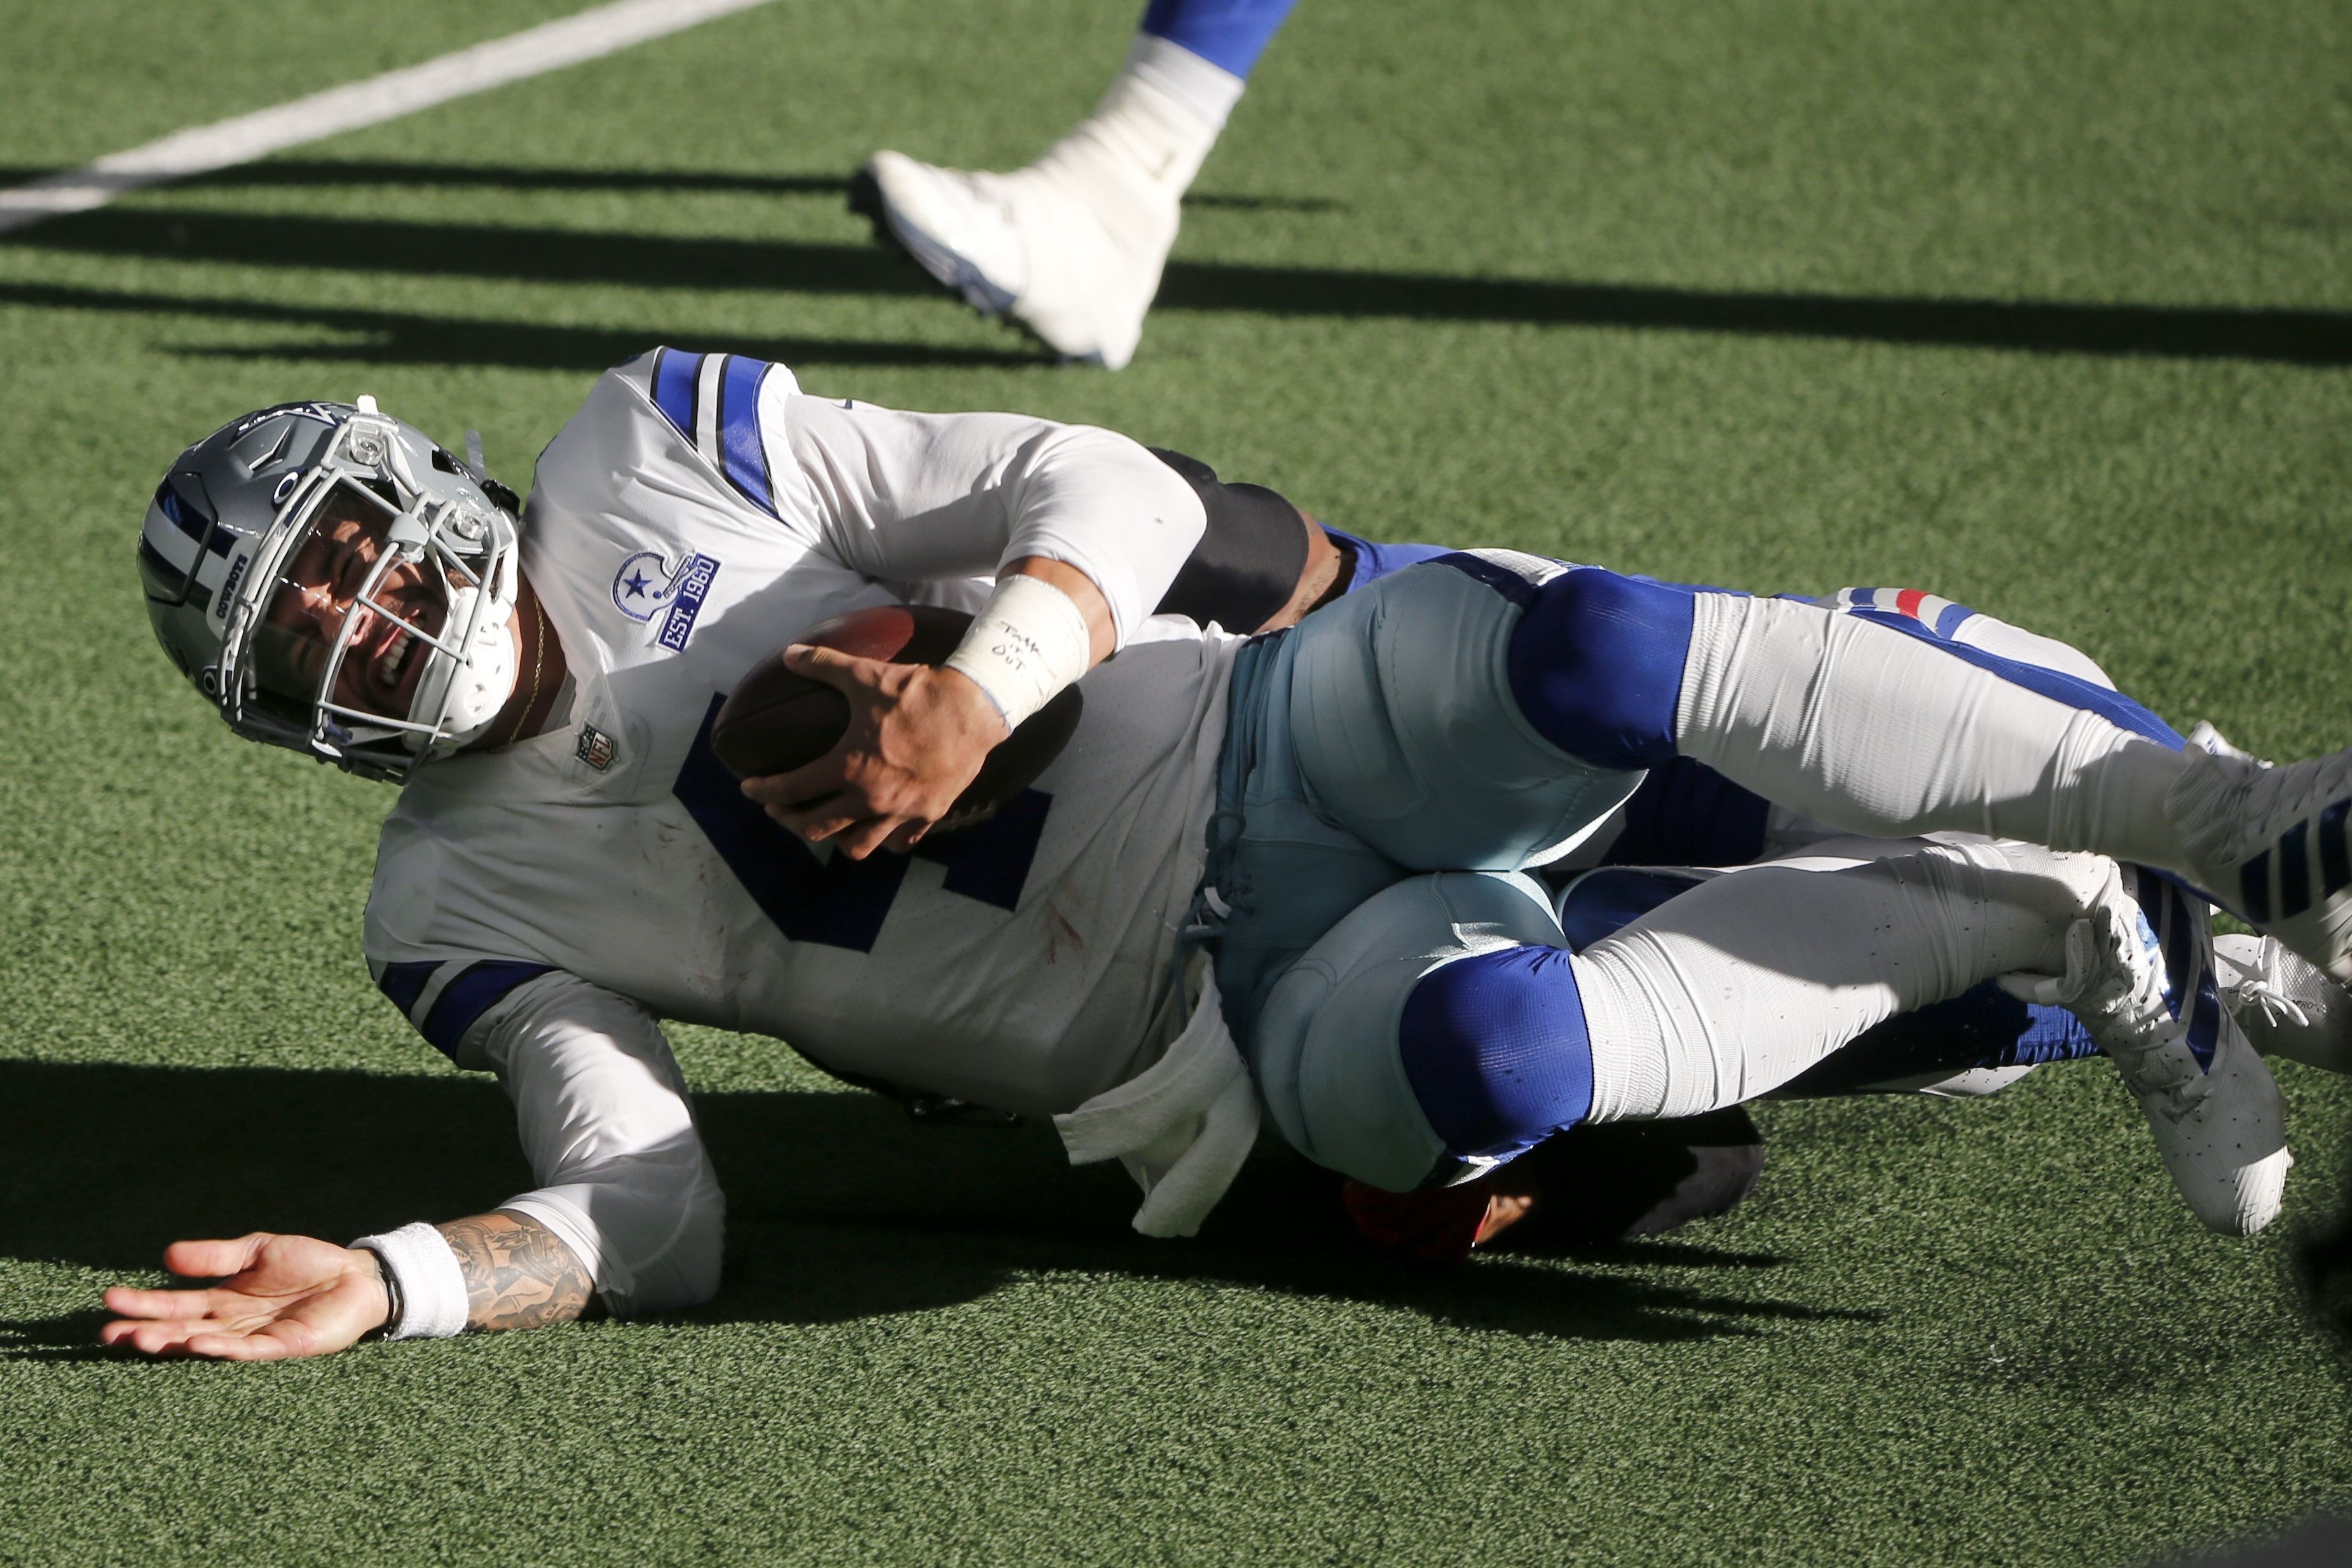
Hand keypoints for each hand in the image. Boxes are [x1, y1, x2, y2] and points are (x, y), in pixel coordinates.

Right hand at [100, 1233, 391, 1359]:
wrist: (356, 1275)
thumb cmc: (310, 1262)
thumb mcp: (257, 1250)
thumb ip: (216, 1255)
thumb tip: (167, 1254)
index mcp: (223, 1300)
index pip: (175, 1304)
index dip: (144, 1304)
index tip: (110, 1300)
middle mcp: (232, 1323)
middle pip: (181, 1328)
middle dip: (146, 1330)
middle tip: (109, 1333)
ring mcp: (254, 1338)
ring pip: (206, 1343)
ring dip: (174, 1342)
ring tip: (142, 1339)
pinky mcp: (282, 1346)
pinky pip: (247, 1350)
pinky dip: (221, 1348)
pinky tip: (197, 1342)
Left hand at [739, 646, 1009, 857]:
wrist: (974, 709)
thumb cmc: (917, 693)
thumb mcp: (865, 675)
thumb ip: (823, 665)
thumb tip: (789, 654)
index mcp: (849, 767)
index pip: (792, 788)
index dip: (764, 790)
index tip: (750, 789)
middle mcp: (871, 799)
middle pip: (816, 827)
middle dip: (789, 820)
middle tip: (780, 807)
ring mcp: (900, 813)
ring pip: (856, 846)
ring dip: (835, 838)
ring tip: (827, 824)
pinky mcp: (927, 816)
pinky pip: (898, 842)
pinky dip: (882, 839)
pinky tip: (875, 827)